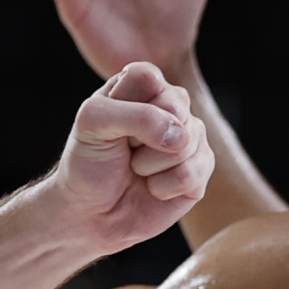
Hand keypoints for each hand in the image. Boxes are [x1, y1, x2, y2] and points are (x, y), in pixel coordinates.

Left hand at [47, 62, 213, 253]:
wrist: (90, 213)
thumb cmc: (88, 163)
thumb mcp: (93, 124)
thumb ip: (135, 114)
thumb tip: (180, 136)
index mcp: (140, 85)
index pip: (147, 76)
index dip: (129, 105)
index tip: (111, 126)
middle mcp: (170, 106)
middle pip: (175, 104)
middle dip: (141, 137)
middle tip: (125, 149)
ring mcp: (189, 137)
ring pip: (185, 142)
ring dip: (149, 165)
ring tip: (136, 170)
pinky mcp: (200, 170)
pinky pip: (192, 174)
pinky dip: (162, 188)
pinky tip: (152, 189)